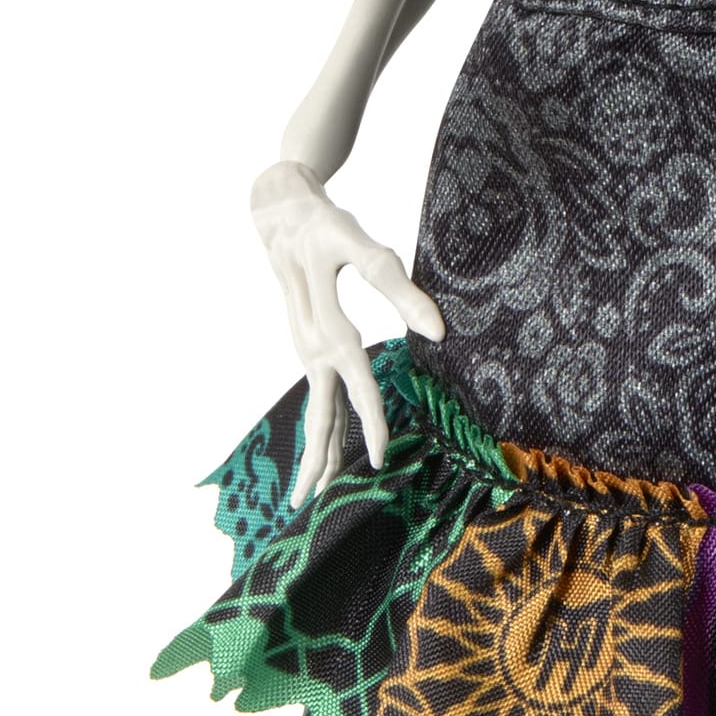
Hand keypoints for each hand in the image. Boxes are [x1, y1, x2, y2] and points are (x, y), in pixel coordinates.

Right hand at [248, 160, 446, 506]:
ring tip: (312, 494)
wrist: (279, 211)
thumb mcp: (360, 245)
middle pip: (319, 410)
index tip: (380, 458)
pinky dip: (319, 423)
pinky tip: (326, 444)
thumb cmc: (325, 225)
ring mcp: (304, 346)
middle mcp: (310, 344)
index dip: (370, 419)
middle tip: (322, 504)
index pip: (354, 381)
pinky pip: (315, 392)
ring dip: (314, 449)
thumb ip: (397, 285)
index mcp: (326, 325)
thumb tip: (436, 332)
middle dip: (322, 457)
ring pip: (312, 406)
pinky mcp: (306, 343)